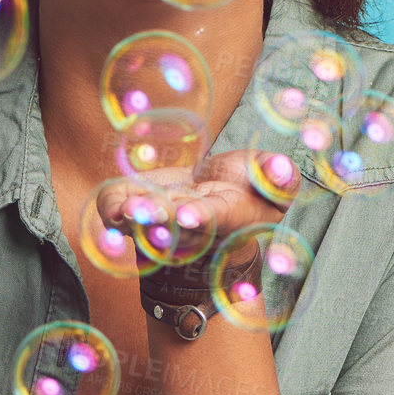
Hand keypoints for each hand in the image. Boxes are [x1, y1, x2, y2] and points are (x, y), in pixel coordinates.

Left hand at [97, 149, 301, 282]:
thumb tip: (282, 169)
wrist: (217, 196)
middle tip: (141, 207)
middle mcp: (189, 225)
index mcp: (225, 217)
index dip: (199, 216)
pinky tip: (114, 200)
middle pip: (170, 225)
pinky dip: (111, 205)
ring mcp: (160, 220)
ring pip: (140, 224)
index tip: (187, 214)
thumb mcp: (275, 183)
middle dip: (156, 217)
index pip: (212, 218)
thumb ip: (281, 179)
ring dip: (130, 217)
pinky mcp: (138, 209)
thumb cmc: (250, 190)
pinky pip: (117, 211)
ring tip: (123, 207)